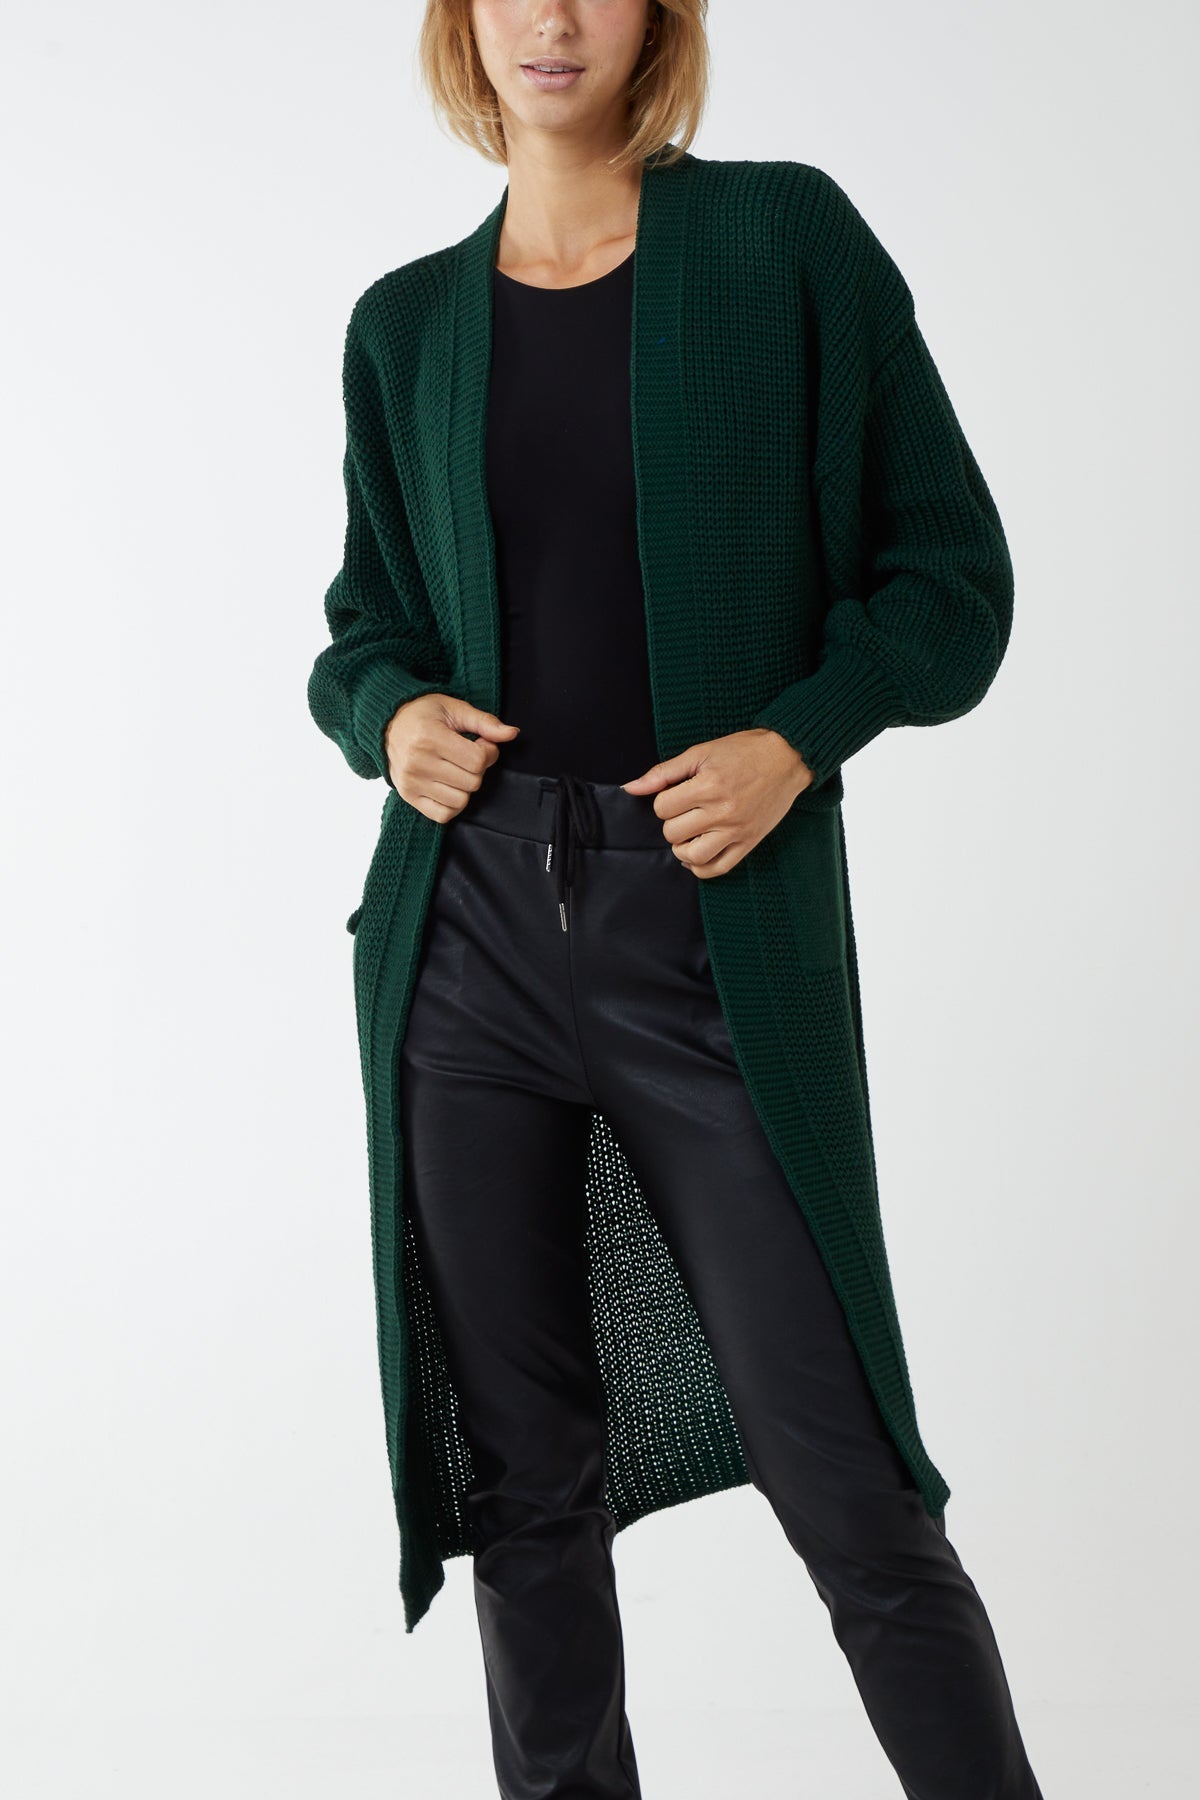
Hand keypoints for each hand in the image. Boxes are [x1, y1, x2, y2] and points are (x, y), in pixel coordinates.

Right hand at [384, 693, 519, 822]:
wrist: (387, 725)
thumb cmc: (423, 714)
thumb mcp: (454, 709)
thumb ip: (484, 722)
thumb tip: (512, 733)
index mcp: (429, 737)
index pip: (478, 760)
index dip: (488, 752)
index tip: (480, 743)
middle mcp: (418, 762)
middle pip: (472, 782)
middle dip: (477, 769)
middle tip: (467, 756)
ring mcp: (412, 783)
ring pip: (461, 800)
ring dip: (465, 787)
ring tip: (456, 770)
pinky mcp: (409, 797)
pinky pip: (443, 815)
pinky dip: (452, 805)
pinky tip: (449, 786)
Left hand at [620, 728, 813, 876]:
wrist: (788, 757)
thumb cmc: (744, 751)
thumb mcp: (700, 753)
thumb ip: (663, 772)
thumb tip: (630, 787)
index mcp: (709, 786)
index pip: (663, 808)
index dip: (664, 800)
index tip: (678, 793)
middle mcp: (722, 812)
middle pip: (673, 833)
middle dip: (672, 821)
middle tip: (686, 810)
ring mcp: (737, 831)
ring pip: (692, 857)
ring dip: (682, 848)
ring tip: (689, 833)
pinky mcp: (749, 843)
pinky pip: (717, 869)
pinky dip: (700, 867)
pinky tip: (697, 852)